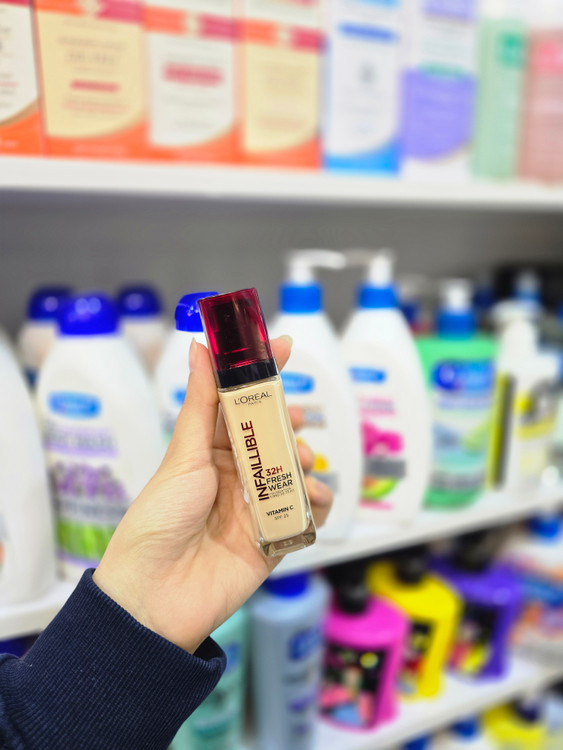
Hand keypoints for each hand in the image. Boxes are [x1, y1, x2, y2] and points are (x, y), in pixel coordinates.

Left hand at [93, 336, 331, 652]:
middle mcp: (237, 475)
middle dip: (289, 423)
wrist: (156, 594)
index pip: (243, 404)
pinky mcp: (276, 538)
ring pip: (297, 470)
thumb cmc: (159, 519)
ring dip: (305, 460)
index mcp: (211, 451)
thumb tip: (201, 347)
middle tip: (292, 419)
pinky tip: (311, 496)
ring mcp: (258, 506)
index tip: (286, 344)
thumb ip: (201, 402)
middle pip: (276, 435)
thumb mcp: (184, 455)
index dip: (264, 374)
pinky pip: (309, 512)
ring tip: (299, 464)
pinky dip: (318, 500)